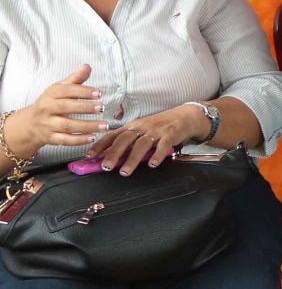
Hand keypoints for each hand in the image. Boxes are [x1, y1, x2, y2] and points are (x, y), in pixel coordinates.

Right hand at [9, 66, 104, 151]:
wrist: (29, 124)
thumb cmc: (50, 103)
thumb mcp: (59, 89)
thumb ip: (75, 79)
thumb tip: (87, 66)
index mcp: (51, 94)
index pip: (66, 91)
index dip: (82, 91)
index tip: (99, 92)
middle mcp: (48, 109)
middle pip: (66, 108)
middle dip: (85, 108)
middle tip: (102, 108)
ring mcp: (48, 124)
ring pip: (67, 126)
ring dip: (87, 126)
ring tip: (105, 125)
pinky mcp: (50, 138)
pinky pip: (64, 140)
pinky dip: (78, 140)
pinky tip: (93, 137)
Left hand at [87, 104, 207, 174]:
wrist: (185, 116)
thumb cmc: (160, 126)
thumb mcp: (142, 131)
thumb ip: (128, 143)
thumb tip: (108, 157)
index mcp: (132, 126)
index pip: (112, 135)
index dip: (100, 145)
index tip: (89, 156)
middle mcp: (142, 127)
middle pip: (124, 140)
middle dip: (113, 154)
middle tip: (105, 167)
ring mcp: (156, 131)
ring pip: (141, 144)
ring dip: (132, 159)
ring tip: (124, 172)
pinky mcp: (170, 134)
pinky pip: (163, 145)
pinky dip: (157, 155)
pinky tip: (152, 164)